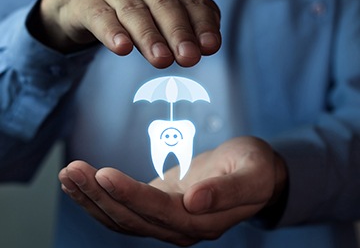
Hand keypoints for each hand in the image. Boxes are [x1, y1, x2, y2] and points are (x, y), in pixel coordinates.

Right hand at [34, 0, 220, 67]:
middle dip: (179, 32)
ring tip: (161, 59)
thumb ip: (191, 21)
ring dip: (150, 36)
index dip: (203, 24)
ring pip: (135, 11)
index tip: (209, 47)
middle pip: (164, 4)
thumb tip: (209, 43)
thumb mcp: (165, 11)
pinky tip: (122, 48)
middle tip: (189, 58)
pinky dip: (112, 32)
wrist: (84, 1)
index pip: (191, 0)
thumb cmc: (135, 7)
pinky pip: (101, 16)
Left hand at [58, 137, 287, 245]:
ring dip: (92, 198)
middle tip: (72, 169)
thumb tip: (196, 201)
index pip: (158, 212)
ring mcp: (166, 221)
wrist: (253, 172)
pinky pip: (124, 208)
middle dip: (98, 195)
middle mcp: (180, 229)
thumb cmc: (255, 168)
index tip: (103, 174)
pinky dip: (100, 198)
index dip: (130, 195)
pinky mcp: (158, 207)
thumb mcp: (252, 173)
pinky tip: (82, 183)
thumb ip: (227, 191)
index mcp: (202, 223)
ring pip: (121, 218)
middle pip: (131, 218)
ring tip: (68, 174)